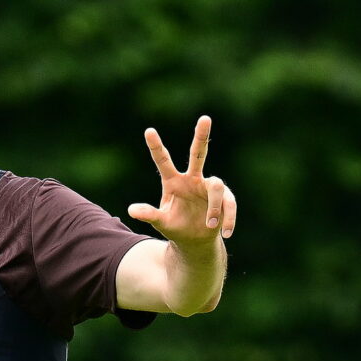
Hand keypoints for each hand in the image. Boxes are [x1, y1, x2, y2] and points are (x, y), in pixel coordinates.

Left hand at [127, 115, 236, 246]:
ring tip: (209, 225)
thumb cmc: (176, 227)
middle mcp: (192, 179)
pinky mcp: (225, 198)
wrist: (194, 241)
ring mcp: (209, 187)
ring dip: (214, 207)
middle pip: (198, 153)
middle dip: (201, 136)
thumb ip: (149, 214)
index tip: (148, 131)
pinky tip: (227, 232)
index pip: (163, 162)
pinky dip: (229, 218)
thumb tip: (131, 210)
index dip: (156, 147)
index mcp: (173, 182)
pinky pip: (229, 204)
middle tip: (205, 118)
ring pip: (217, 186)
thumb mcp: (161, 222)